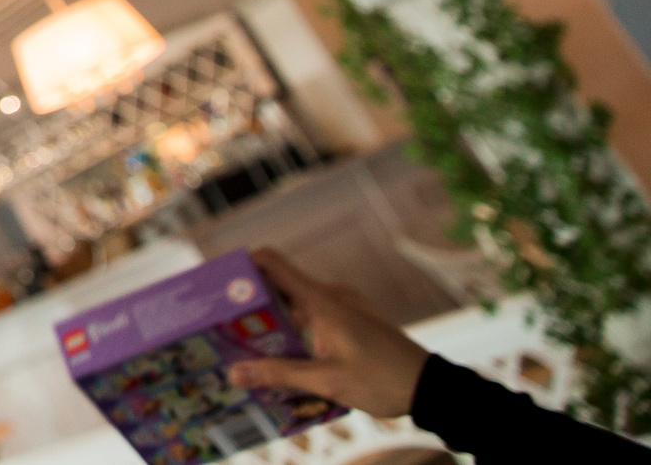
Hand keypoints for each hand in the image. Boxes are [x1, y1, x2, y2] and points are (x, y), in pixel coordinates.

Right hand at [226, 248, 426, 418]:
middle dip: (252, 303)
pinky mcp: (355, 318)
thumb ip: (279, 374)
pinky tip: (292, 356)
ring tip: (254, 347)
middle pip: (280, 285)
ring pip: (298, 304)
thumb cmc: (382, 380)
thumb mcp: (327, 381)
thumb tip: (234, 372)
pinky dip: (298, 328)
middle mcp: (331, 295)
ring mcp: (345, 305)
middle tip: (226, 324)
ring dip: (276, 321)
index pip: (272, 262)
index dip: (242, 265)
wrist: (432, 388)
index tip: (218, 283)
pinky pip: (316, 315)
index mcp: (322, 301)